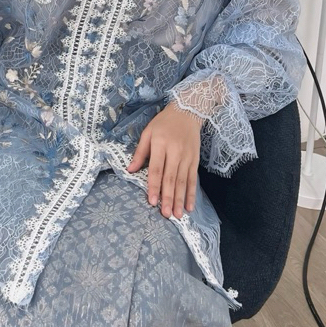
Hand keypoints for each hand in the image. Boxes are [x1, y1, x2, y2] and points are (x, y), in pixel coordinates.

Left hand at [126, 103, 203, 218]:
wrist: (187, 112)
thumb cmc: (163, 123)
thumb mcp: (148, 132)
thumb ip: (140, 152)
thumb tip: (129, 170)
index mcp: (160, 144)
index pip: (157, 169)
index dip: (154, 186)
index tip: (152, 201)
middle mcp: (175, 151)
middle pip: (171, 178)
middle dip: (168, 197)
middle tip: (166, 214)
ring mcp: (187, 156)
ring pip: (183, 181)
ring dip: (180, 199)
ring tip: (177, 215)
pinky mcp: (195, 159)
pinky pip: (193, 179)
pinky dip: (192, 193)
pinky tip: (189, 206)